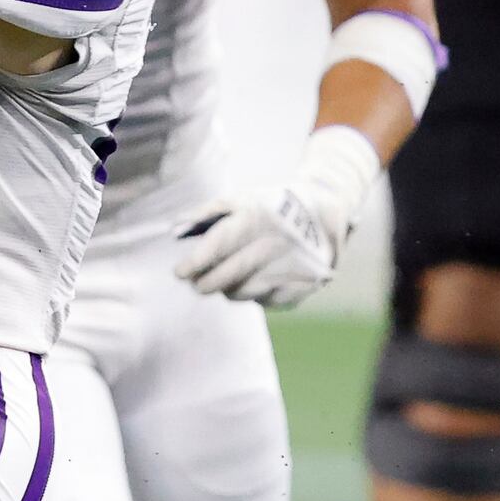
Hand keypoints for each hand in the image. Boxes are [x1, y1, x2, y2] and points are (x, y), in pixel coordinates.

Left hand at [174, 124, 381, 307]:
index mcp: (258, 217)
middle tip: (195, 283)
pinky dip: (255, 294)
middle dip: (206, 283)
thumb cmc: (268, 207)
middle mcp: (276, 242)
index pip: (220, 244)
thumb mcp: (239, 200)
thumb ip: (206, 213)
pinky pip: (266, 301)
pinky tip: (255, 280)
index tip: (179, 273)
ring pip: (244, 292)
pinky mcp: (304, 285)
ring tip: (227, 278)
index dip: (196, 262)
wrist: (323, 210)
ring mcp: (292, 265)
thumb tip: (176, 231)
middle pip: (229, 275)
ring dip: (229, 289)